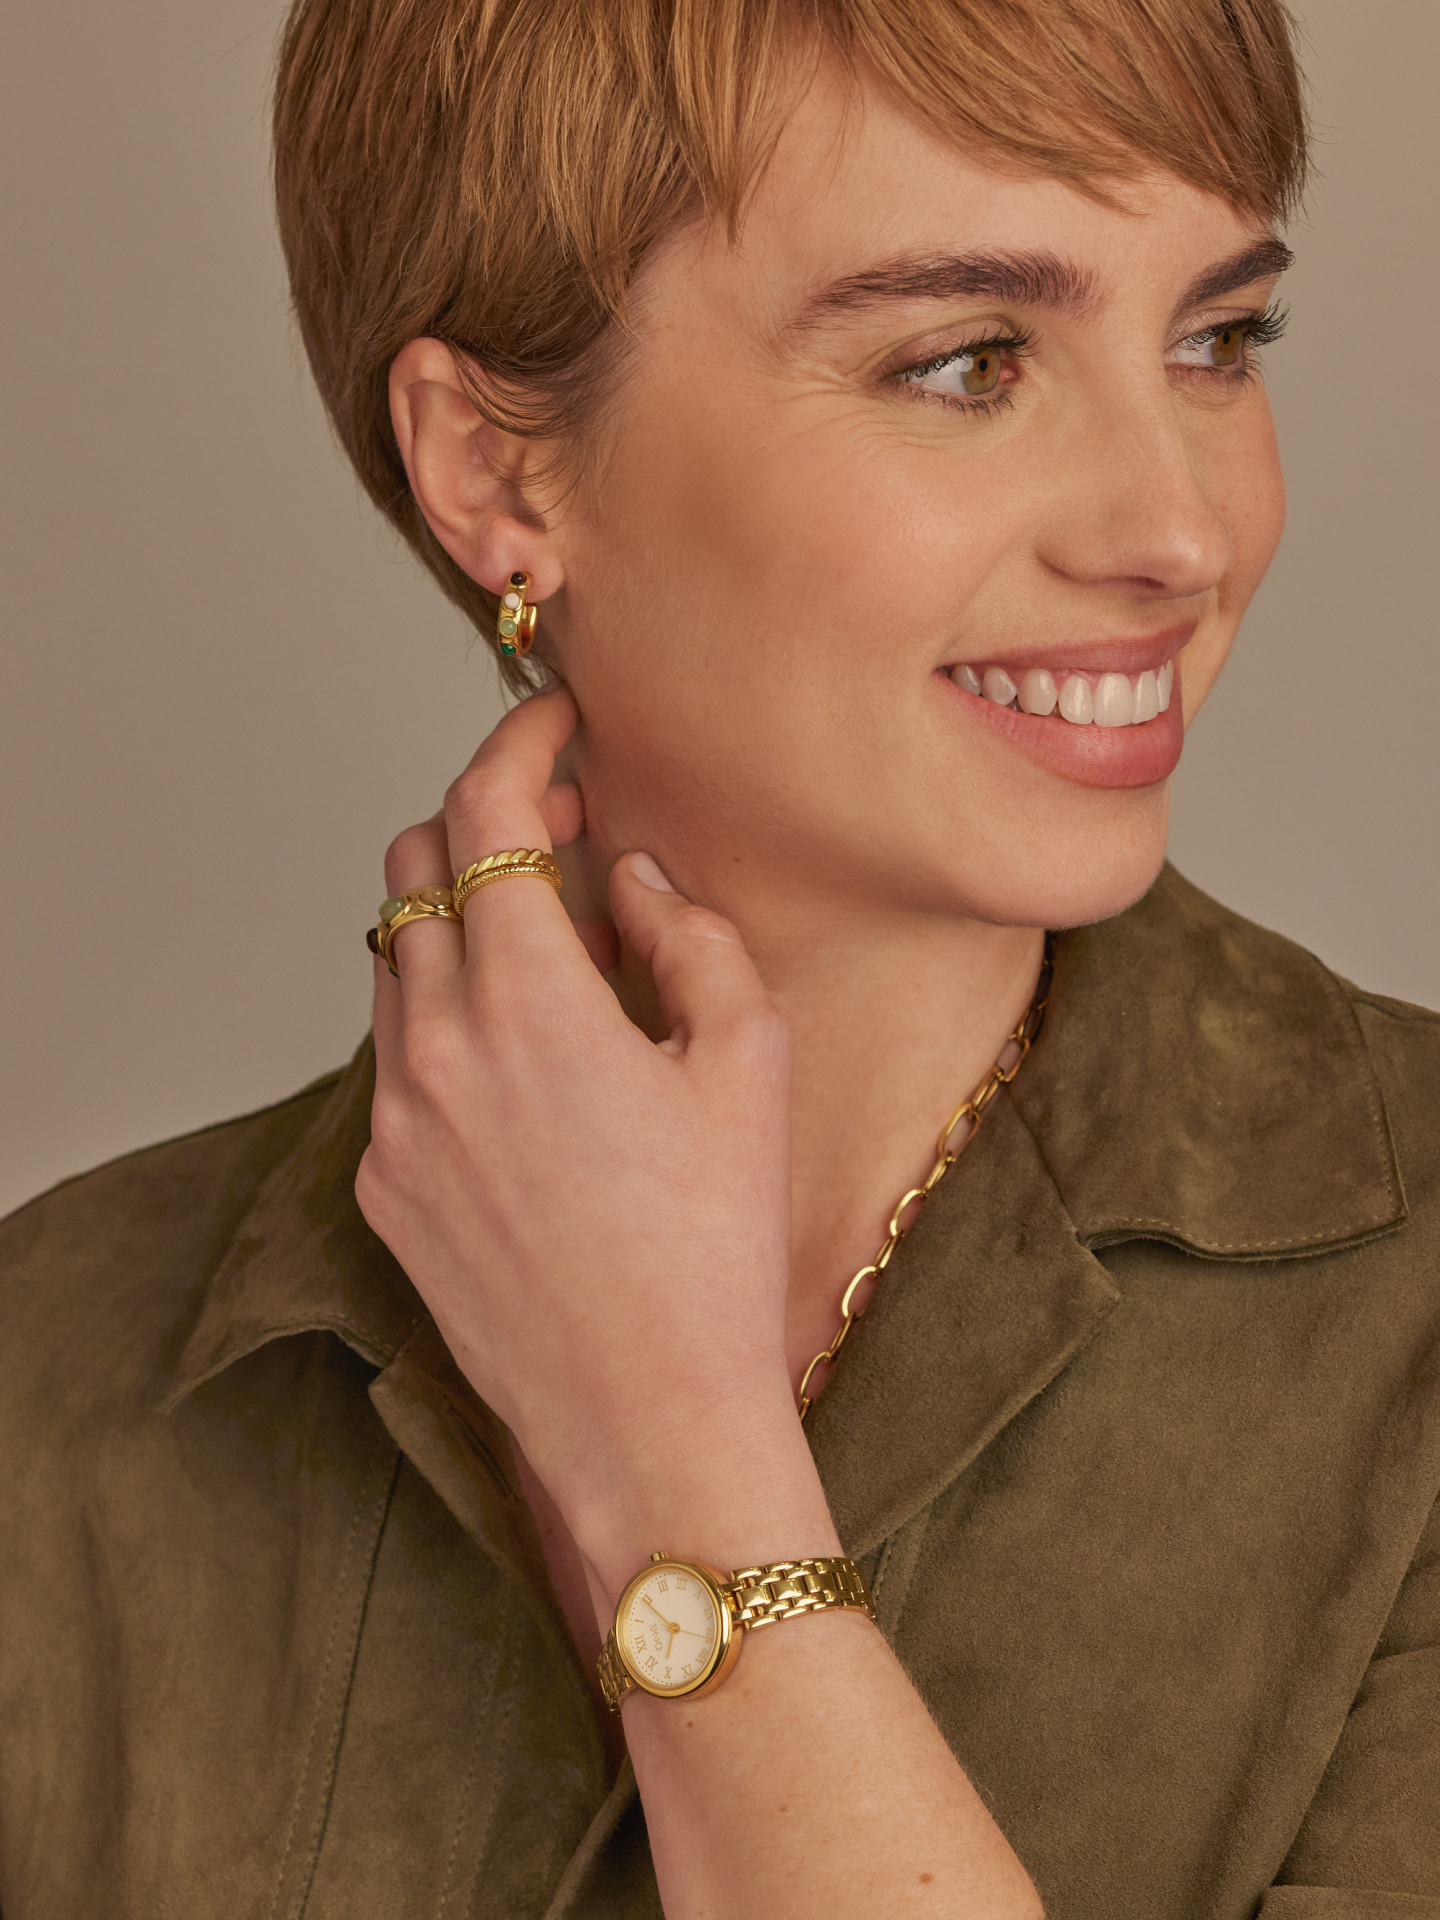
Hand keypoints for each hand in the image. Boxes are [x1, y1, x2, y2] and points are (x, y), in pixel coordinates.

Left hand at [356, 689, 832, 1600]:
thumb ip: (692, 934)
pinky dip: (445, 1018)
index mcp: (527, 997)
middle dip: (481, 821)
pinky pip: (393, 1055)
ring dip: (461, 921)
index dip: (520, 740)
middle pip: (413, 864)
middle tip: (565, 837)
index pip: (485, 810)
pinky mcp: (381, 1181)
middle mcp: (433, 1043)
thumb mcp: (748, 1063)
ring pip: (393, 958)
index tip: (557, 725)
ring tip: (560, 964)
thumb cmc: (715, 1246)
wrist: (646, 1413)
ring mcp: (393, 1116)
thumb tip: (634, 878)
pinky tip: (527, 1069)